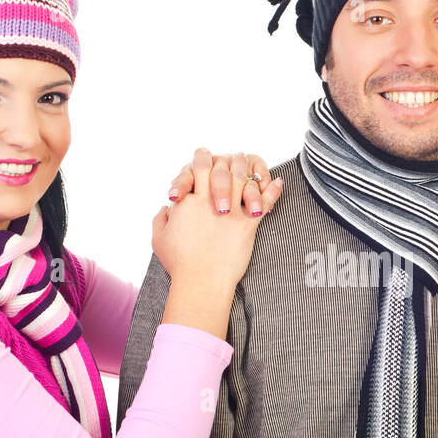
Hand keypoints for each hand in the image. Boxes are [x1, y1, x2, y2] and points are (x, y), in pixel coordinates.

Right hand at [153, 148, 264, 294]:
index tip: (205, 154)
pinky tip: (278, 181)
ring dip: (249, 169)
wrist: (200, 283)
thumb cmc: (179, 264)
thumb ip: (161, 219)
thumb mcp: (159, 239)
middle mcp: (209, 201)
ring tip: (252, 164)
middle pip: (222, 167)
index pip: (197, 166)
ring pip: (243, 179)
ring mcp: (230, 212)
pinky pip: (263, 202)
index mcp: (188, 201)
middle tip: (235, 156)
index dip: (202, 157)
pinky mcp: (247, 225)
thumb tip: (165, 209)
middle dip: (229, 159)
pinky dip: (272, 190)